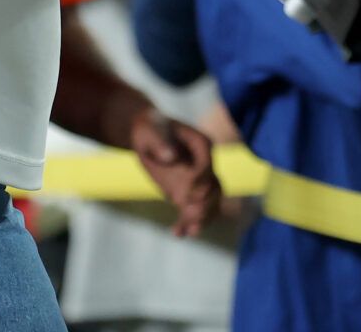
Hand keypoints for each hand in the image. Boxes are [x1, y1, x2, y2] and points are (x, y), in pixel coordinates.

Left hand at [128, 107, 220, 238]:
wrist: (147, 135)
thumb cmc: (149, 128)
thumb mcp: (150, 131)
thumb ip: (160, 143)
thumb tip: (172, 158)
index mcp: (202, 144)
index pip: (206, 166)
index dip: (198, 181)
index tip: (183, 194)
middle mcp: (205, 163)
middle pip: (213, 188)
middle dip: (204, 205)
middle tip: (190, 218)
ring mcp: (199, 179)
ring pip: (208, 203)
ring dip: (200, 219)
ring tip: (189, 231)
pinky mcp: (189, 191)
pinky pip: (193, 209)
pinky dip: (188, 222)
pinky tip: (177, 233)